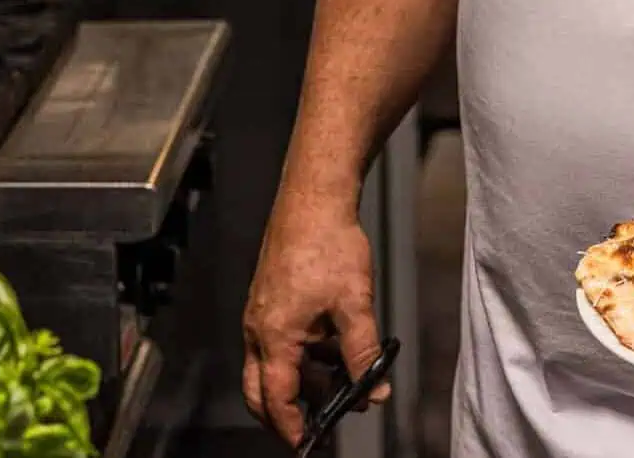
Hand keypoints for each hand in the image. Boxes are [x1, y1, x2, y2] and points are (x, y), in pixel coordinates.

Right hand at [243, 193, 383, 447]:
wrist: (312, 200)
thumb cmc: (327, 244)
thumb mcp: (354, 304)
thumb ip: (364, 352)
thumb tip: (373, 389)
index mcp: (274, 336)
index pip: (277, 399)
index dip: (292, 426)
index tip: (307, 442)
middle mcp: (259, 329)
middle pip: (261, 390)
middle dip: (286, 412)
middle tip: (315, 425)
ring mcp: (262, 314)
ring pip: (273, 365)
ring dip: (302, 379)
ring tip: (342, 381)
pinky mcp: (270, 300)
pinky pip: (280, 342)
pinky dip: (302, 355)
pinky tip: (334, 348)